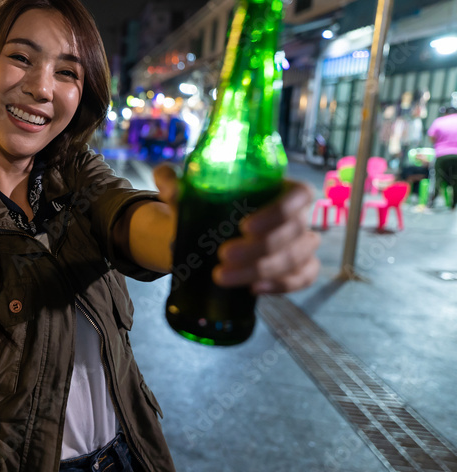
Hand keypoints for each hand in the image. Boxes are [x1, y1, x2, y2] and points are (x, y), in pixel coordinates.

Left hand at [154, 165, 321, 293]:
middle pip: (294, 232)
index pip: (300, 195)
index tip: (245, 227)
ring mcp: (301, 243)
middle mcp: (296, 215)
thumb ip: (174, 182)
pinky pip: (302, 278)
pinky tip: (253, 289)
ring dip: (262, 270)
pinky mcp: (297, 268)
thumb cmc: (204, 204)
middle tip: (223, 255)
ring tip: (222, 276)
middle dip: (259, 249)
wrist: (204, 233)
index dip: (279, 212)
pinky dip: (282, 285)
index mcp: (279, 187)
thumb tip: (169, 184)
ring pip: (296, 258)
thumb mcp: (186, 191)